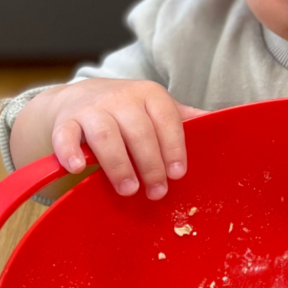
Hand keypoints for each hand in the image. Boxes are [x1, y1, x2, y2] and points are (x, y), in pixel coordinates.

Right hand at [46, 79, 204, 198]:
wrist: (78, 97)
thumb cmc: (128, 110)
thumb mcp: (157, 109)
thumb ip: (184, 119)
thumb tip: (222, 124)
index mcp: (150, 95)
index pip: (167, 120)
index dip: (174, 148)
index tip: (178, 174)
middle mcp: (121, 98)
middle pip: (139, 131)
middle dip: (150, 164)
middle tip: (157, 192)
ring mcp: (92, 108)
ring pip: (105, 135)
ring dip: (118, 165)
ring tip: (128, 189)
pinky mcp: (65, 120)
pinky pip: (66, 136)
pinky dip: (69, 152)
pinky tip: (78, 168)